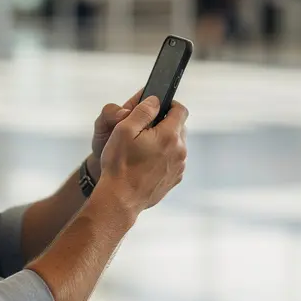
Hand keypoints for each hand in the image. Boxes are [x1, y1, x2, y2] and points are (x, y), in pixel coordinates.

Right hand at [94, 95, 188, 215]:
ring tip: (143, 148)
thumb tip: (155, 101)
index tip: (157, 107)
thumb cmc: (120, 165)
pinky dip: (164, 157)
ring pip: (176, 144)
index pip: (180, 110)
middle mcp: (180, 150)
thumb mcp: (124, 130)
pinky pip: (173, 160)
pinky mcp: (175, 178)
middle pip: (179, 127)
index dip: (169, 104)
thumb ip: (142, 111)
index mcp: (169, 135)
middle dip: (164, 124)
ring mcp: (179, 166)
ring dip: (164, 141)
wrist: (120, 199)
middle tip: (144, 130)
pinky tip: (146, 163)